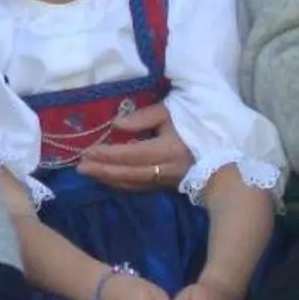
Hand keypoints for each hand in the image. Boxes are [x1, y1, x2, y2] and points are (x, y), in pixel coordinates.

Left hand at [72, 103, 194, 196]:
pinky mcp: (165, 187)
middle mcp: (165, 170)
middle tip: (80, 167)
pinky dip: (120, 183)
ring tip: (88, 172)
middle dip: (102, 170)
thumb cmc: (192, 125)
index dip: (108, 154)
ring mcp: (165, 181)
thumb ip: (143, 117)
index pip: (131, 154)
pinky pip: (138, 187)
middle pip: (128, 173)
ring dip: (108, 179)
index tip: (88, 150)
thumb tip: (116, 124)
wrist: (218, 154)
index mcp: (167, 150)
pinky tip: (107, 178)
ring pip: (131, 183)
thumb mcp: (169, 112)